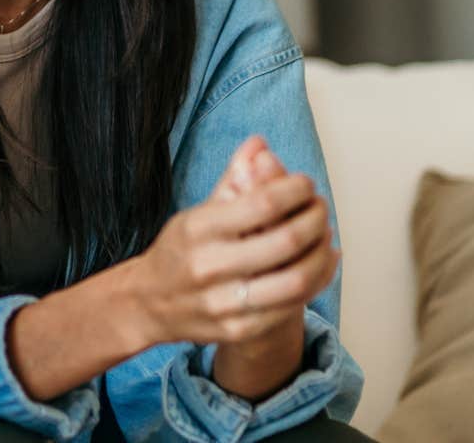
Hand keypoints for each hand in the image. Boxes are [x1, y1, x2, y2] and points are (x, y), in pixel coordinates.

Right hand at [129, 137, 339, 347]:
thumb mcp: (197, 211)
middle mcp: (208, 266)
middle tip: (320, 208)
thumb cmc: (180, 251)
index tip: (305, 184)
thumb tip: (260, 143)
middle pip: (285, 241)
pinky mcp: (239, 329)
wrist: (148, 304)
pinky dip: (317, 280)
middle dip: (315, 219)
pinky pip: (293, 306)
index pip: (262, 203)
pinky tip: (322, 262)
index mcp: (198, 229)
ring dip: (321, 253)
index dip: (294, 190)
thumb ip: (233, 179)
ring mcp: (224, 302)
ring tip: (325, 235)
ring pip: (295, 280)